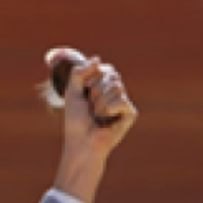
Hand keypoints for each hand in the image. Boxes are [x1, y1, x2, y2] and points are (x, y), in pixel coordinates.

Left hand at [47, 50, 137, 202]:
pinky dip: (109, 109)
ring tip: (97, 115)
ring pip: (117, 86)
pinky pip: (122, 101)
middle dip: (95, 90)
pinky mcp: (130, 113)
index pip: (104, 68)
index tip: (84, 93)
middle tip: (90, 106)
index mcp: (101, 85)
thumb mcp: (72, 92)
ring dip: (100, 102)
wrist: (81, 143)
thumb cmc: (75, 121)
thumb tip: (97, 58)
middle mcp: (114, 92)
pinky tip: (106, 120)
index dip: (91, 79)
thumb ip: (79, 72)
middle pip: (111, 75)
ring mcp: (123, 102)